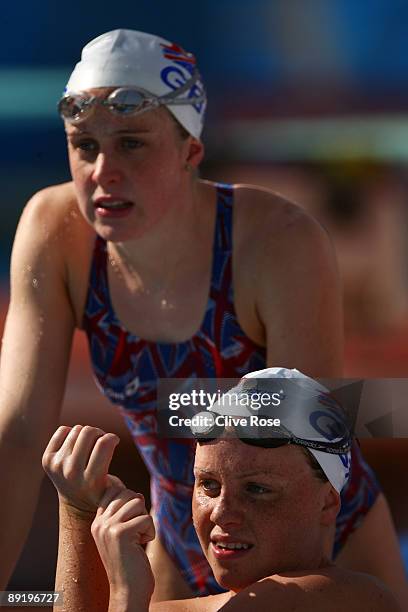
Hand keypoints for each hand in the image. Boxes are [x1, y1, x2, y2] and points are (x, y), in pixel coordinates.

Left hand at [42, 425, 122, 513]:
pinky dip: (71, 433)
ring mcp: (57, 466)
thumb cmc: (102, 491)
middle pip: (89, 431)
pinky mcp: (47, 459)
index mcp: (91, 480)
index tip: (114, 441)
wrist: (75, 503)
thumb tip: (138, 499)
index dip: (112, 437)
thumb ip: (126, 490)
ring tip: (90, 444)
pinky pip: (63, 430)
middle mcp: (72, 473)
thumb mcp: (117, 491)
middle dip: (99, 433)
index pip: (105, 443)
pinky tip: (77, 445)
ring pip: (77, 429)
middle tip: (101, 441)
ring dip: (86, 433)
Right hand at [91, 487, 154, 608]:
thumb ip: (123, 514)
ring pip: (138, 502)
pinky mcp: (121, 533)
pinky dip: (150, 532)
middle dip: (139, 511)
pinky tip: (141, 547)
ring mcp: (108, 527)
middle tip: (135, 533)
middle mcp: (99, 523)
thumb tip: (136, 494)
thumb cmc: (129, 563)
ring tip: (138, 539)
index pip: (114, 489)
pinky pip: (146, 518)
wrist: (128, 592)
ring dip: (145, 520)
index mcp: (96, 522)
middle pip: (128, 493)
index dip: (129, 500)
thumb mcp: (120, 535)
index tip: (131, 522)